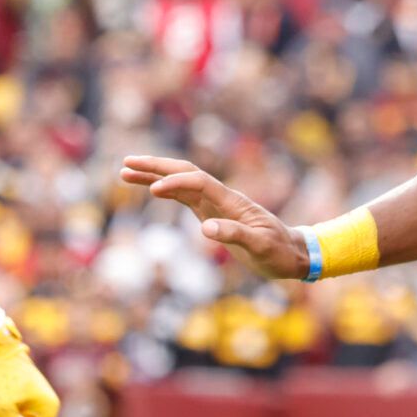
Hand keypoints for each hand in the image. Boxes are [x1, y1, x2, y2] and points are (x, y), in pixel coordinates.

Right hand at [119, 156, 309, 278]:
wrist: (291, 253)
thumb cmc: (278, 251)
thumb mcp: (260, 247)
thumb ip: (235, 235)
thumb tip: (205, 229)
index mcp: (231, 202)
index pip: (199, 182)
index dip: (176, 182)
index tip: (154, 190)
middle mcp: (221, 198)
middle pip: (185, 172)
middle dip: (157, 166)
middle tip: (127, 163)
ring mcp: (215, 205)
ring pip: (181, 183)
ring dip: (155, 175)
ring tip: (125, 171)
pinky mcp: (212, 214)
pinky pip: (184, 197)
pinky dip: (166, 190)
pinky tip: (150, 188)